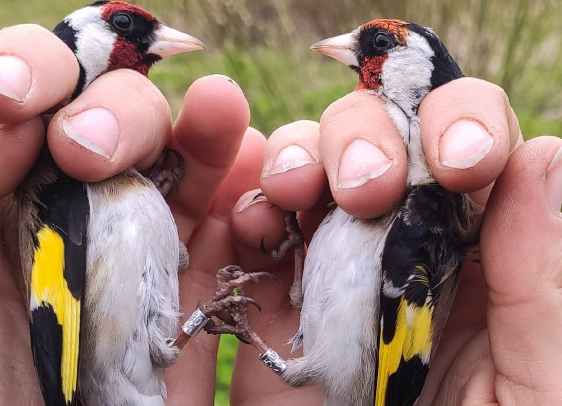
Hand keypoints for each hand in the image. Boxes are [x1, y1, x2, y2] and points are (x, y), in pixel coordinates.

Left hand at [0, 24, 251, 404]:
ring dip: (207, 130)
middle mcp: (83, 214)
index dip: (39, 76)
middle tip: (91, 151)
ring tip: (220, 106)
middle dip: (119, 112)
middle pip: (118, 127)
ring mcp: (143, 253)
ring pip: (187, 169)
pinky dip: (251, 197)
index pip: (38, 107)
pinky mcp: (193, 300)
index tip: (20, 98)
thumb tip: (16, 117)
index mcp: (10, 199)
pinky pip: (233, 237)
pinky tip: (256, 169)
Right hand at [227, 79, 560, 404]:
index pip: (474, 145)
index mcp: (484, 253)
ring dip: (302, 152)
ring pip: (313, 161)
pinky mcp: (276, 295)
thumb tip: (545, 157)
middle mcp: (406, 242)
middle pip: (386, 137)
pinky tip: (257, 217)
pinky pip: (253, 224)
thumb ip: (545, 280)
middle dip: (370, 136)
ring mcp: (334, 261)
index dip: (463, 124)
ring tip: (297, 186)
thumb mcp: (540, 388)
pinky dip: (248, 204)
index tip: (459, 161)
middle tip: (366, 186)